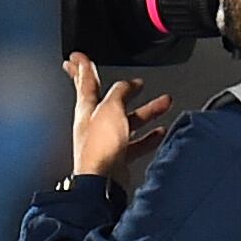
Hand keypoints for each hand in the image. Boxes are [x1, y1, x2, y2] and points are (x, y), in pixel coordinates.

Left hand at [68, 53, 177, 185]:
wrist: (102, 183)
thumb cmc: (100, 148)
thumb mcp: (111, 108)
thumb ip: (119, 92)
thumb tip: (126, 85)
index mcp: (87, 110)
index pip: (85, 82)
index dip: (83, 67)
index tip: (76, 56)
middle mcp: (94, 125)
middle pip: (109, 100)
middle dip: (122, 88)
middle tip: (132, 80)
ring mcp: (107, 141)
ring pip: (128, 120)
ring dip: (147, 110)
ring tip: (164, 101)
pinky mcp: (118, 157)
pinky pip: (136, 142)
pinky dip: (148, 135)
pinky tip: (159, 131)